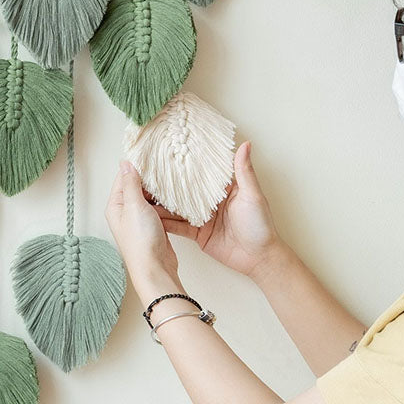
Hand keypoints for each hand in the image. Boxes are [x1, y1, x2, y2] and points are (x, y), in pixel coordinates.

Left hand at [105, 158, 181, 295]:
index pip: (123, 178)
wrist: (155, 268)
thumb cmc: (141, 240)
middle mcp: (125, 211)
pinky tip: (173, 195)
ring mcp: (139, 219)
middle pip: (137, 186)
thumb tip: (126, 163)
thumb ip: (131, 184)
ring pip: (150, 197)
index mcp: (116, 205)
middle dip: (149, 178)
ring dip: (159, 190)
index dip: (135, 166)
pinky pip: (158, 208)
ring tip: (171, 178)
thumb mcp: (134, 205)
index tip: (148, 155)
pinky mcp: (153, 226)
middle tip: (163, 165)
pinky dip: (165, 202)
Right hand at [146, 140, 282, 278]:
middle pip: (185, 189)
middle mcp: (210, 201)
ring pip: (178, 208)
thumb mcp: (252, 195)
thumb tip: (245, 144)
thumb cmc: (261, 225)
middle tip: (146, 174)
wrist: (259, 259)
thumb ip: (244, 172)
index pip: (202, 172)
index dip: (187, 163)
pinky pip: (178, 226)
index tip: (169, 152)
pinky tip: (151, 217)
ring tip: (142, 194)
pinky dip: (165, 222)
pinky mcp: (197, 233)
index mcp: (222, 188)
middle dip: (168, 183)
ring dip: (162, 203)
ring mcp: (202, 217)